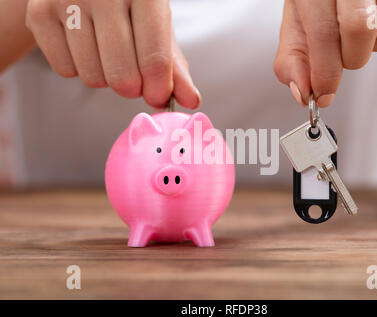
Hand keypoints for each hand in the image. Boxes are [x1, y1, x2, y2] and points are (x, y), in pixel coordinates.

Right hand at [25, 0, 200, 108]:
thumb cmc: (129, 7)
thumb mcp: (158, 27)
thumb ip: (174, 66)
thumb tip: (191, 101)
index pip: (154, 58)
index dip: (158, 88)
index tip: (158, 97)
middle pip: (122, 76)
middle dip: (132, 88)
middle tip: (132, 76)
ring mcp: (67, 0)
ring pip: (92, 77)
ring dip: (105, 77)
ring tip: (108, 53)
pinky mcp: (39, 12)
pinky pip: (65, 70)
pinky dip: (79, 68)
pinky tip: (84, 45)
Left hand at [274, 0, 376, 107]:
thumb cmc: (323, 3)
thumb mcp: (298, 25)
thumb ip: (293, 59)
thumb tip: (302, 93)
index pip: (323, 33)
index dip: (325, 73)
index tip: (324, 94)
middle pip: (359, 27)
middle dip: (352, 57)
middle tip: (346, 53)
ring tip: (367, 34)